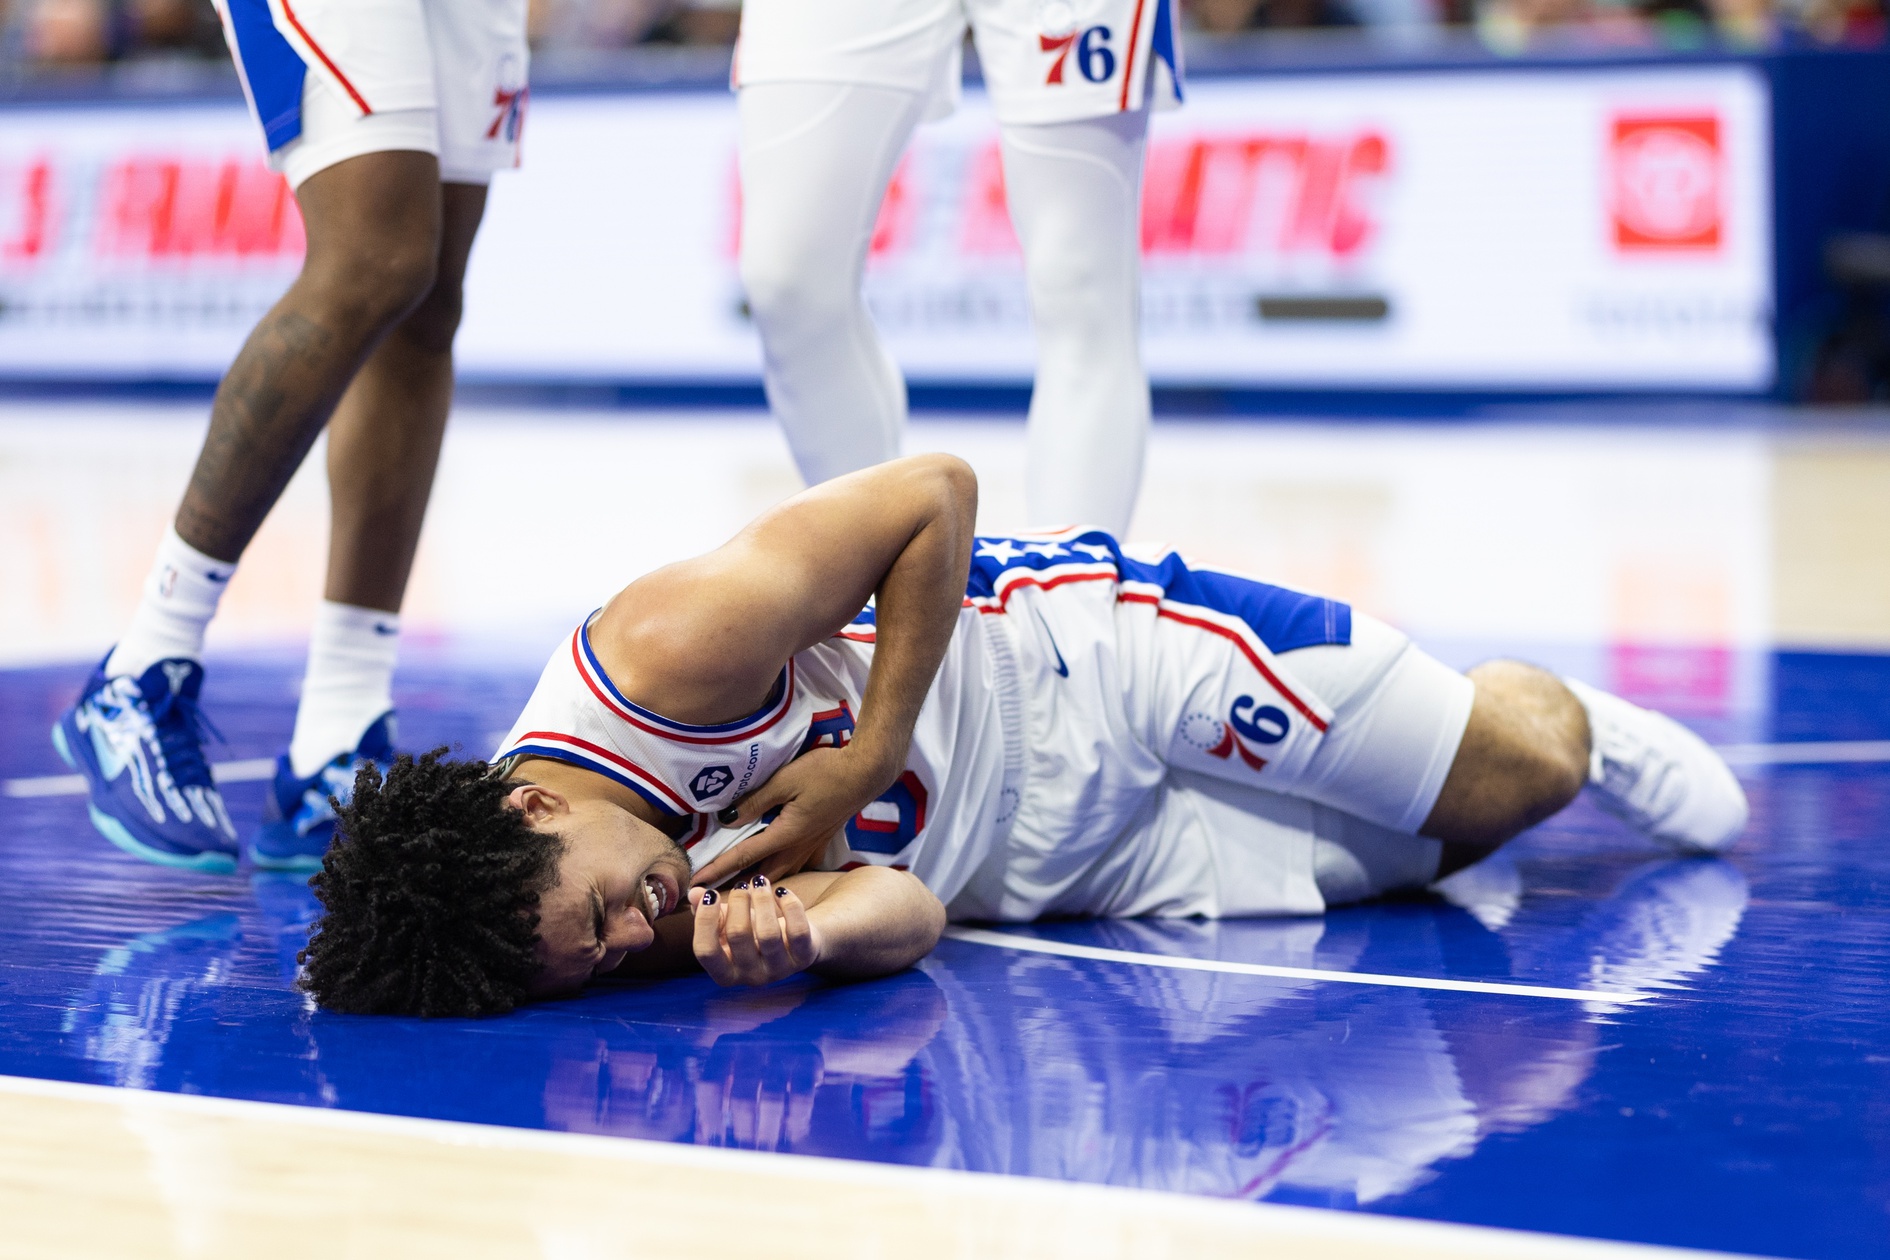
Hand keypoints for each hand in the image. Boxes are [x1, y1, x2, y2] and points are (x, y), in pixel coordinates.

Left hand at [691, 746, 894, 886]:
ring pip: (780, 876)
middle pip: (760, 877)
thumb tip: (726, 820)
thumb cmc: (825, 772)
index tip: (696, 886)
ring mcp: (811, 847)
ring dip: (757, 888)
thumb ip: (754, 802)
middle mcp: (797, 847)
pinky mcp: (821, 841)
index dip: (717, 871)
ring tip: (739, 898)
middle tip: (712, 902)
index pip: (743, 857)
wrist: (865, 774)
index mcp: (786, 834)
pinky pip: (797, 867)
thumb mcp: (784, 781)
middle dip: (735, 891)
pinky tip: (778, 879)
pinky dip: (782, 877)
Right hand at [691, 880, 821, 986]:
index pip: (705, 951)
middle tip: (741, 885)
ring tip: (760, 881)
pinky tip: (782, 891)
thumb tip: (695, 893)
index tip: (711, 894)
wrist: (796, 940)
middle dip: (737, 902)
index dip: (704, 920)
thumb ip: (706, 910)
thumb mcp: (727, 923)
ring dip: (761, 899)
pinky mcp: (804, 957)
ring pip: (768, 933)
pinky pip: (798, 930)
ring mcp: (779, 970)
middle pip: (738, 935)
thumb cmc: (753, 931)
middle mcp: (750, 977)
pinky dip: (789, 905)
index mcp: (724, 973)